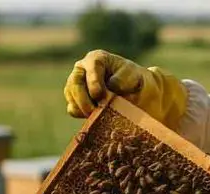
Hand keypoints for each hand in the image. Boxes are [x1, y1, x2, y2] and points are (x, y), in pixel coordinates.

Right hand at [63, 50, 187, 128]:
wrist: (136, 93)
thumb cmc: (135, 81)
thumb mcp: (134, 76)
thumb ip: (123, 79)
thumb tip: (111, 87)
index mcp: (97, 59)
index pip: (91, 67)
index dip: (93, 81)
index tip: (98, 94)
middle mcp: (82, 70)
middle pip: (75, 83)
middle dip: (84, 99)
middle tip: (95, 111)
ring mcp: (76, 85)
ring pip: (72, 97)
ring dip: (83, 109)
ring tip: (98, 116)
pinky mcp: (76, 101)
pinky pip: (73, 109)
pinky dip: (82, 115)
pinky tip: (95, 118)